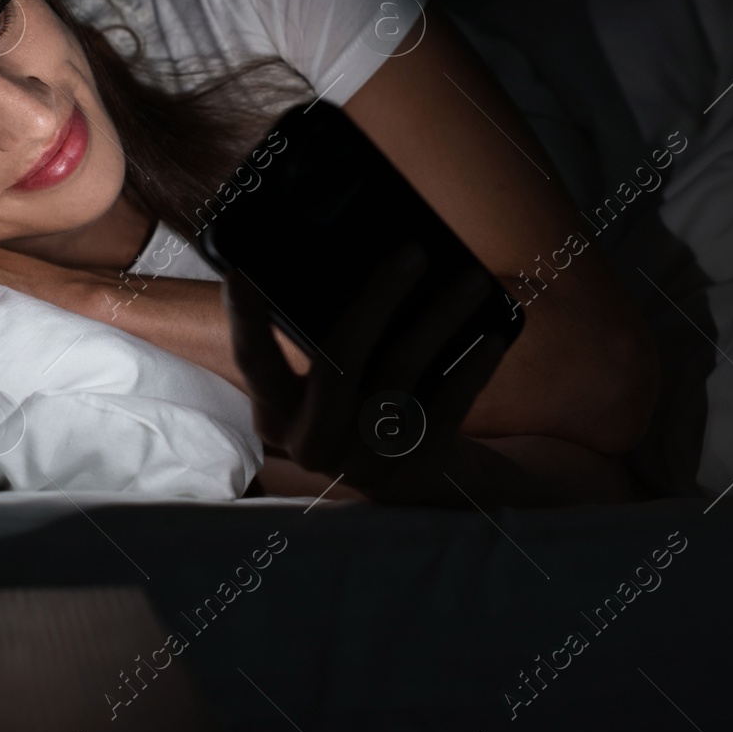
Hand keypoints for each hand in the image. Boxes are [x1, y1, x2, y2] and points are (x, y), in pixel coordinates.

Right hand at [223, 241, 508, 501]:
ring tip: (472, 280)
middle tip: (413, 252)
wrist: (415, 479)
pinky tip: (492, 336)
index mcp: (277, 412)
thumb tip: (351, 256)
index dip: (244, 320)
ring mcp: (361, 459)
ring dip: (439, 320)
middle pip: (337, 362)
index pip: (253, 362)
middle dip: (377, 300)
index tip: (241, 273)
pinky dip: (471, 369)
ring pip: (399, 375)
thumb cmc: (365, 401)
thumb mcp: (332, 379)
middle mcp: (312, 441)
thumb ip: (326, 335)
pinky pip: (445, 407)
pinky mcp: (410, 469)